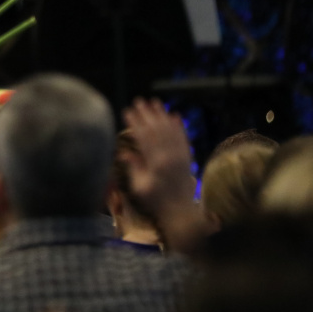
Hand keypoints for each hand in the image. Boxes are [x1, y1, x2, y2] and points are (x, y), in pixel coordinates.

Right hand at [122, 97, 195, 214]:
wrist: (180, 211)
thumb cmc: (155, 201)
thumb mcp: (139, 187)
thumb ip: (134, 168)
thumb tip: (124, 153)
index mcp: (155, 163)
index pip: (143, 137)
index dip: (135, 123)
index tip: (127, 111)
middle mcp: (169, 156)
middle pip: (157, 130)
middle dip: (147, 114)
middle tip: (139, 100)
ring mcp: (180, 155)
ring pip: (171, 130)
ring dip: (162, 115)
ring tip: (155, 102)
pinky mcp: (187, 157)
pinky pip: (183, 137)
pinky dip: (179, 126)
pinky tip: (175, 115)